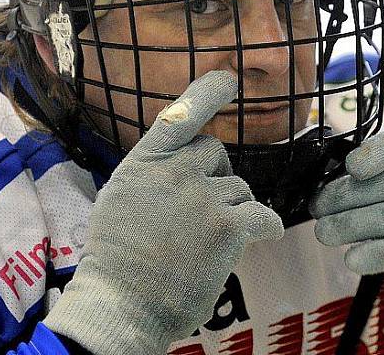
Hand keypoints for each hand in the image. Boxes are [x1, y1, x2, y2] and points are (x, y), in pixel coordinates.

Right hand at [45, 71, 283, 353]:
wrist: (123, 303)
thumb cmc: (119, 256)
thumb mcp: (123, 196)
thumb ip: (154, 170)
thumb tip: (183, 160)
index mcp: (146, 160)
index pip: (181, 115)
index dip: (207, 94)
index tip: (229, 80)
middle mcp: (176, 170)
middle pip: (217, 154)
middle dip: (216, 176)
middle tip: (200, 211)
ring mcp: (204, 196)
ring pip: (240, 189)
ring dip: (232, 210)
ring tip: (206, 241)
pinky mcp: (229, 226)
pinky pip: (263, 214)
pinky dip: (265, 226)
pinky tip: (258, 236)